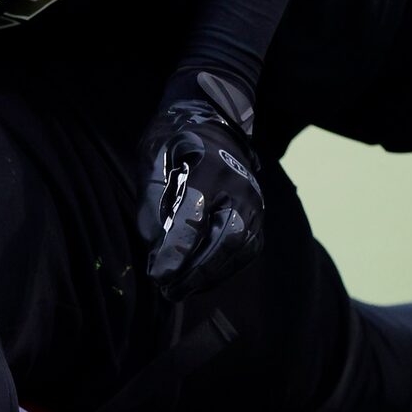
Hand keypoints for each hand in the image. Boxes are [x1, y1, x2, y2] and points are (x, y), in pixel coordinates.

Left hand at [134, 72, 263, 302]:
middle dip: (197, 271)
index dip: (176, 250)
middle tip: (168, 290)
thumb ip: (152, 199)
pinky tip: (200, 279)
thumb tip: (153, 245)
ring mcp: (254, 202)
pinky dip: (223, 269)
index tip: (158, 274)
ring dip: (210, 276)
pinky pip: (246, 250)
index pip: (194, 216)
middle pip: (226, 238)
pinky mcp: (259, 216)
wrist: (216, 122)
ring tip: (179, 290)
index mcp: (209, 168)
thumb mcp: (153, 157)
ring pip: (239, 249)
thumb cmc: (176, 141)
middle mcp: (239, 187)